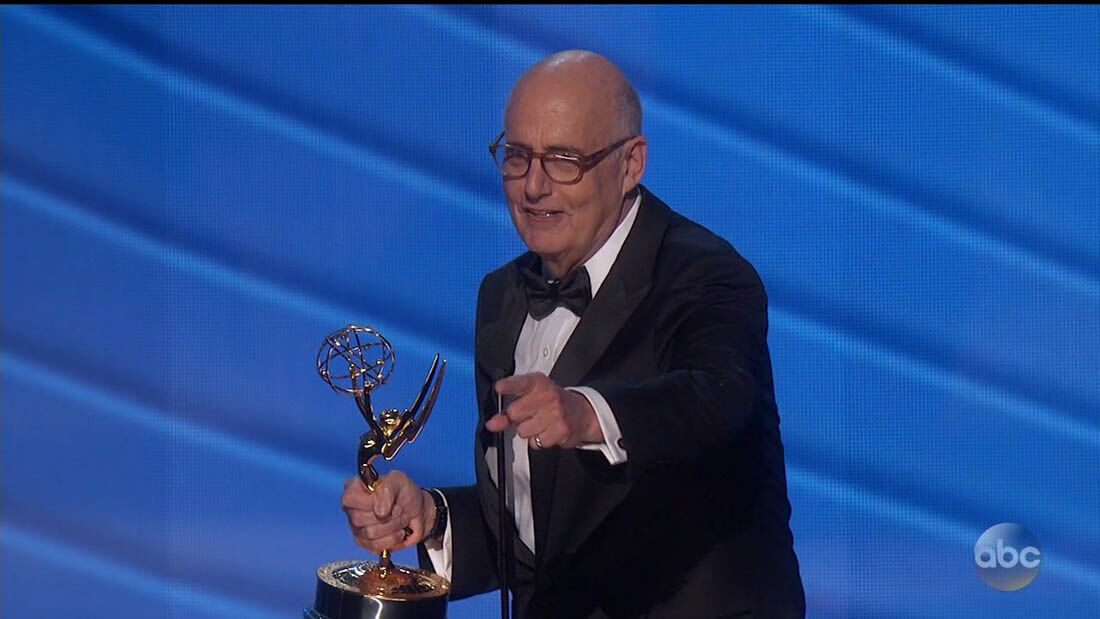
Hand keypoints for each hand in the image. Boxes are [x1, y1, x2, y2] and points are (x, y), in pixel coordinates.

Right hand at [342, 471, 435, 552]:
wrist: (419, 513)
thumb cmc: (406, 494)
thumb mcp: (399, 481)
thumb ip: (387, 489)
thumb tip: (379, 510)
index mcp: (355, 489)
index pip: (350, 498)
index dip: (369, 501)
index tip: (387, 499)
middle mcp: (352, 509)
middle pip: (360, 518)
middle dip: (387, 514)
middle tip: (399, 509)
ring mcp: (357, 528)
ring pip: (370, 533)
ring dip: (393, 526)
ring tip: (400, 519)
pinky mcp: (365, 544)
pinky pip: (375, 546)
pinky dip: (393, 539)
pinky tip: (398, 531)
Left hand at [486, 372, 602, 448]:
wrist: (583, 413)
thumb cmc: (553, 402)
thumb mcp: (533, 396)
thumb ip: (509, 408)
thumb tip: (492, 424)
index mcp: (539, 383)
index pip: (521, 383)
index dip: (509, 386)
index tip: (499, 388)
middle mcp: (548, 396)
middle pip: (515, 413)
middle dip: (515, 418)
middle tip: (528, 414)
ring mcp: (556, 414)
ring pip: (523, 431)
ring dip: (528, 430)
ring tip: (540, 422)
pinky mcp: (561, 431)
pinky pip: (535, 443)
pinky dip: (538, 440)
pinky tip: (547, 431)